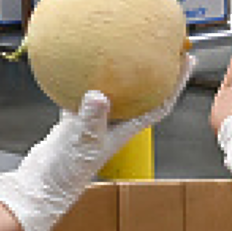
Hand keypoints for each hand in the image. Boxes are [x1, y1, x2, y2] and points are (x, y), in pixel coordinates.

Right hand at [0, 54, 193, 230]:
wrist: (44, 183)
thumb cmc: (68, 171)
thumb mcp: (83, 141)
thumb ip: (91, 118)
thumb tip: (99, 94)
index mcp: (126, 130)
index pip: (159, 104)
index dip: (176, 85)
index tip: (188, 61)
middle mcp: (114, 124)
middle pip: (142, 93)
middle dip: (154, 72)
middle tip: (162, 47)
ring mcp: (95, 121)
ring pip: (113, 92)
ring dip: (119, 73)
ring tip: (124, 48)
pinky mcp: (74, 119)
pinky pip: (80, 92)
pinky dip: (79, 78)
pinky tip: (75, 62)